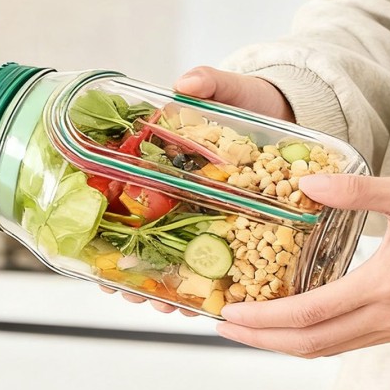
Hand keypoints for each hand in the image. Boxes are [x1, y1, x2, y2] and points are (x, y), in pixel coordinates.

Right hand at [99, 67, 292, 315]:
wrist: (291, 112)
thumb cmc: (254, 103)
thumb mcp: (231, 91)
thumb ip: (210, 85)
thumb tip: (185, 83)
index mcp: (168, 166)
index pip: (126, 201)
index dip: (107, 230)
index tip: (98, 256)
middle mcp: (182, 196)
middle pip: (147, 241)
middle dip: (134, 273)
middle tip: (130, 293)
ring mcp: (210, 215)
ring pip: (179, 259)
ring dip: (166, 287)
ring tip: (162, 306)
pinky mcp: (241, 226)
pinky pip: (221, 262)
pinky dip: (208, 287)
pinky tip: (199, 307)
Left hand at [217, 174, 389, 356]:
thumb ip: (354, 191)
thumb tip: (307, 184)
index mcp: (386, 284)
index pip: (311, 313)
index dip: (266, 318)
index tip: (232, 313)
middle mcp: (388, 316)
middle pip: (311, 344)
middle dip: (263, 339)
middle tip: (225, 327)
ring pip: (327, 349)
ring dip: (283, 343)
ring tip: (248, 329)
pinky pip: (345, 343)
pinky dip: (310, 339)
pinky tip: (288, 324)